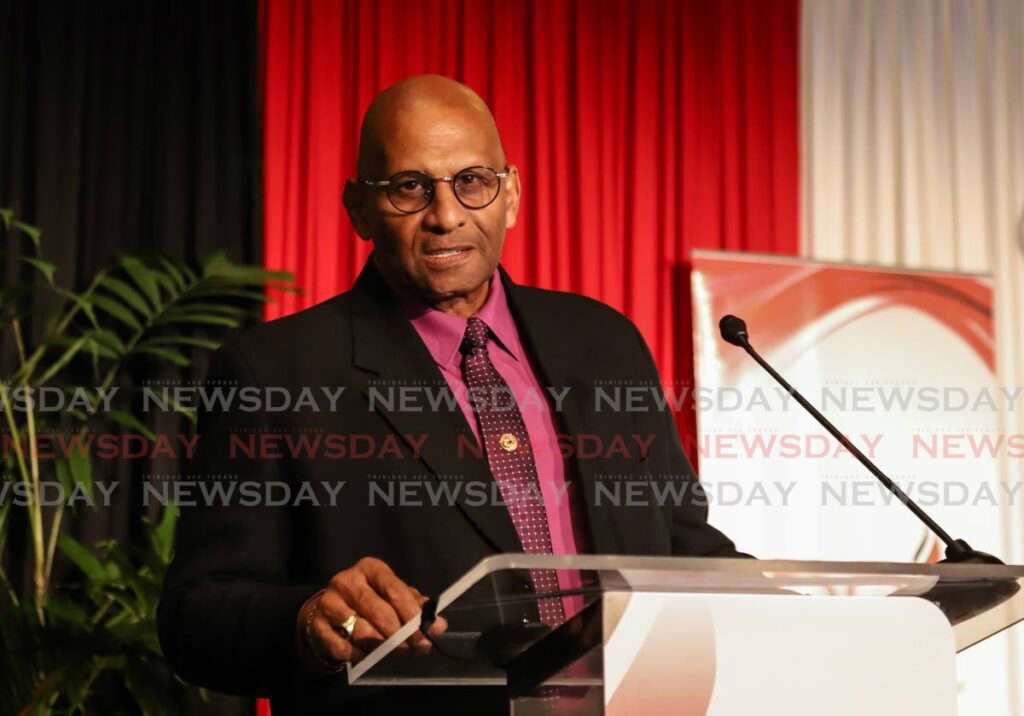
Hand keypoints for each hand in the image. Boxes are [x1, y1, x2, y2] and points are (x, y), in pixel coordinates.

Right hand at [297, 557, 447, 670]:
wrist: (328, 611)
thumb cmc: (368, 602)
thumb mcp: (392, 597)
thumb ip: (415, 608)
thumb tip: (438, 624)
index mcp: (370, 569)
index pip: (395, 590)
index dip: (412, 615)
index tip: (423, 636)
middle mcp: (347, 580)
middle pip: (379, 611)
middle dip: (399, 635)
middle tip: (410, 648)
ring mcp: (329, 601)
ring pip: (360, 630)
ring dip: (379, 646)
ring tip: (387, 651)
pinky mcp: (316, 623)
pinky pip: (341, 646)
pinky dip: (357, 654)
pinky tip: (364, 654)